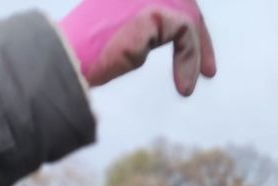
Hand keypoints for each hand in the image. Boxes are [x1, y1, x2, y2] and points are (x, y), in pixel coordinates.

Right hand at [59, 0, 215, 93]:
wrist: (69, 58)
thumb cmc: (84, 55)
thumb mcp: (119, 37)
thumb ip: (140, 30)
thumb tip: (155, 38)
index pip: (169, 0)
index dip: (185, 20)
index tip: (197, 54)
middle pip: (185, 3)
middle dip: (200, 37)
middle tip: (209, 71)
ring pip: (188, 18)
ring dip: (195, 55)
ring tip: (190, 85)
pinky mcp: (155, 11)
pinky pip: (185, 34)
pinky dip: (189, 60)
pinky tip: (184, 86)